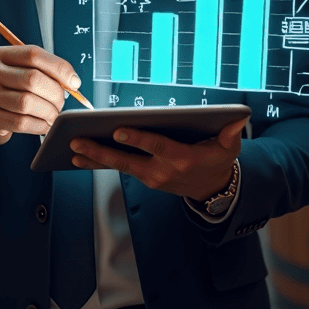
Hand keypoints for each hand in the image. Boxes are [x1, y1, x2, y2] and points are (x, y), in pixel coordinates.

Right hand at [0, 45, 79, 156]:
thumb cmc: (9, 92)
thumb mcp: (20, 74)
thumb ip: (44, 72)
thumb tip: (72, 82)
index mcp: (0, 55)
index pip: (34, 54)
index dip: (59, 68)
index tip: (74, 82)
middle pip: (33, 78)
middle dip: (55, 93)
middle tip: (62, 102)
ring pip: (28, 102)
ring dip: (49, 111)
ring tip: (54, 115)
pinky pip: (22, 122)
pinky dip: (39, 125)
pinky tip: (44, 124)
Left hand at [69, 116, 247, 200]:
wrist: (214, 190)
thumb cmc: (219, 160)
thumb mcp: (230, 148)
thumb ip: (231, 133)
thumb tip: (238, 118)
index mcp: (181, 158)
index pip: (156, 146)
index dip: (137, 139)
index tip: (118, 131)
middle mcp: (162, 170)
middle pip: (127, 161)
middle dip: (101, 151)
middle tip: (78, 142)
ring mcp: (151, 176)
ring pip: (118, 167)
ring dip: (93, 159)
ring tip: (71, 150)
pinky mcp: (144, 177)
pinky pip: (118, 169)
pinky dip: (98, 163)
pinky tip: (79, 157)